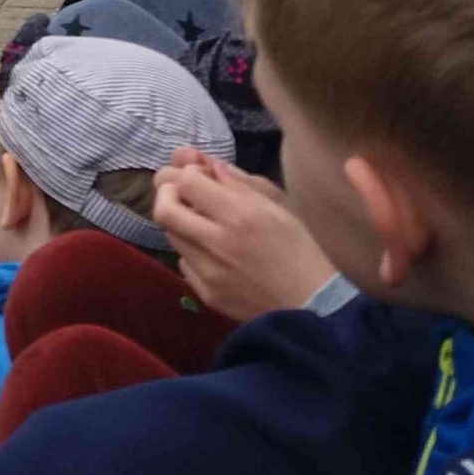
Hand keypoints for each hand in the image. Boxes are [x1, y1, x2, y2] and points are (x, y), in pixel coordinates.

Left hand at [154, 148, 340, 321]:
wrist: (310, 306)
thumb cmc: (299, 251)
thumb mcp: (277, 208)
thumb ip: (240, 185)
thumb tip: (210, 168)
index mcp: (240, 216)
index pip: (187, 181)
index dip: (190, 174)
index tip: (202, 178)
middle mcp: (218, 243)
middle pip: (164, 209)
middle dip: (167, 194)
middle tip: (182, 195)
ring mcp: (208, 272)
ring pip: (170, 235)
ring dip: (180, 222)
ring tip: (201, 223)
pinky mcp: (206, 294)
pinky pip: (183, 262)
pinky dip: (191, 251)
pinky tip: (212, 252)